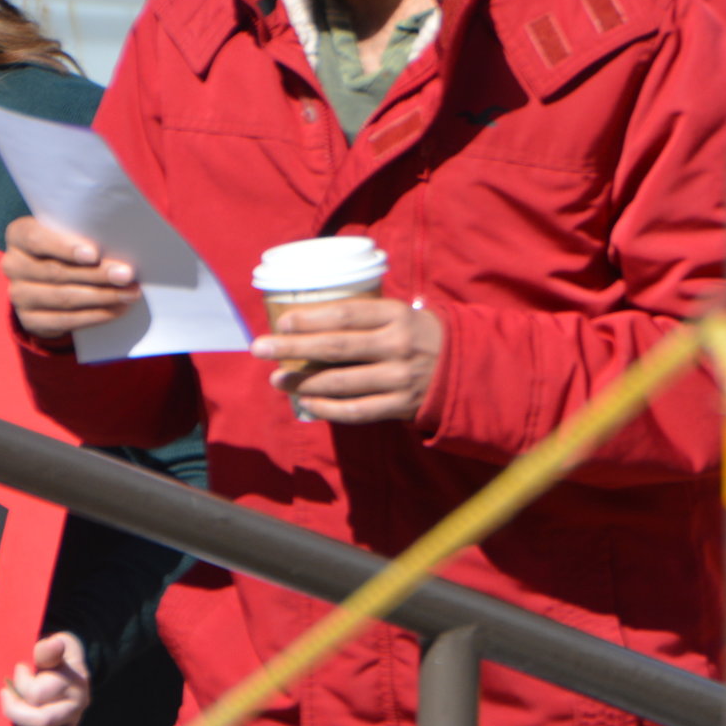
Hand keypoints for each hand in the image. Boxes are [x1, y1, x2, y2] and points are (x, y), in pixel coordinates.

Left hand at [1, 632, 90, 725]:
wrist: (67, 665)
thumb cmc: (55, 655)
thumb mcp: (53, 644)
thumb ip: (48, 649)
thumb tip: (53, 644)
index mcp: (76, 682)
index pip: (37, 693)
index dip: (20, 682)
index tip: (19, 668)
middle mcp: (78, 707)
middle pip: (43, 721)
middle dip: (15, 710)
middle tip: (5, 694)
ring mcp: (72, 724)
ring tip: (14, 719)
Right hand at [4, 217, 140, 339]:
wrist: (50, 282)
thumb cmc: (69, 248)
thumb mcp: (72, 236)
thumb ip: (86, 235)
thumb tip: (121, 247)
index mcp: (18, 235)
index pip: (36, 238)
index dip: (65, 247)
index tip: (94, 254)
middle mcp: (13, 264)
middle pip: (56, 271)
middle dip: (97, 274)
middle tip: (127, 275)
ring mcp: (18, 295)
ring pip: (63, 297)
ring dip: (102, 296)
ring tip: (130, 293)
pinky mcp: (29, 320)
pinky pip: (65, 320)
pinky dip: (95, 315)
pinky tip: (117, 309)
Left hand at [253, 298, 444, 425]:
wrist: (465, 370)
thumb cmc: (421, 336)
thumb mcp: (402, 314)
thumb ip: (367, 316)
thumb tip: (311, 319)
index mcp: (397, 316)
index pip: (347, 315)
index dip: (312, 318)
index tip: (283, 322)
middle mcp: (397, 346)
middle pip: (336, 347)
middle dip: (293, 349)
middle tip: (260, 348)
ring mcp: (399, 378)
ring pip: (342, 382)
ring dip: (304, 382)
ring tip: (277, 380)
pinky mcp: (400, 405)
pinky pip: (357, 411)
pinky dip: (329, 409)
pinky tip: (308, 404)